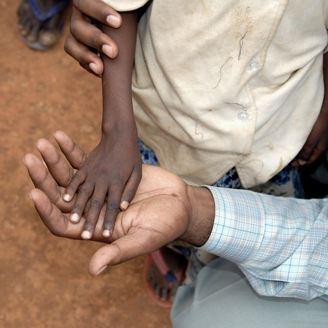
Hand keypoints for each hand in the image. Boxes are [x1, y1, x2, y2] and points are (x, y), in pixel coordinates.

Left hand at [23, 131, 213, 274]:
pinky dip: (72, 150)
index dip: (46, 211)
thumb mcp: (142, 240)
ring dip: (55, 161)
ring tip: (41, 144)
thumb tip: (92, 270)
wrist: (179, 203)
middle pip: (60, 196)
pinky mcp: (107, 175)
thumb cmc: (164, 226)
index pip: (61, 224)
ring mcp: (99, 191)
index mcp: (96, 230)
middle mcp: (92, 210)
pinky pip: (85, 162)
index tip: (33, 194)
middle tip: (29, 159)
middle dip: (44, 179)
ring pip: (70, 176)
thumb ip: (119, 251)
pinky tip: (60, 136)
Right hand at [63, 133, 141, 238]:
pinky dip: (70, 189)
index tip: (105, 235)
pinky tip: (63, 200)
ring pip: (84, 194)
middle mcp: (104, 180)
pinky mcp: (85, 167)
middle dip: (92, 221)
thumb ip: (130, 191)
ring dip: (78, 208)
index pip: (113, 206)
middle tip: (87, 237)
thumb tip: (122, 208)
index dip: (109, 221)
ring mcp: (93, 173)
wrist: (119, 135)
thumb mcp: (137, 173)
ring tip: (74, 222)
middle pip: (97, 204)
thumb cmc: (131, 156)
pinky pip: (76, 179)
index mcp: (118, 183)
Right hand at [65, 0, 121, 75]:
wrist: (127, 30)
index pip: (86, 3)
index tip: (118, 22)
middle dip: (96, 40)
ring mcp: (78, 35)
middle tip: (113, 52)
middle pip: (78, 27)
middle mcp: (79, 16)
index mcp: (87, 2)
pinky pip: (79, 60)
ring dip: (86, 57)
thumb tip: (126, 8)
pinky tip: (101, 73)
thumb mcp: (124, 7)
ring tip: (100, 69)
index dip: (100, 12)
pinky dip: (89, 67)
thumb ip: (123, 5)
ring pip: (72, 45)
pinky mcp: (81, 50)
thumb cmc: (128, 13)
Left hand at [292, 98, 327, 165]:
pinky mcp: (313, 128)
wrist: (325, 106)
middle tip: (289, 157)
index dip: (301, 163)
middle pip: (308, 153)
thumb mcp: (312, 140)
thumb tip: (301, 162)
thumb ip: (306, 151)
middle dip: (299, 156)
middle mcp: (320, 142)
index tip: (292, 164)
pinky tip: (292, 138)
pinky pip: (306, 138)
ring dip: (298, 148)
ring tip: (288, 149)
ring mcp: (317, 135)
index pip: (311, 159)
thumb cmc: (320, 122)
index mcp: (321, 147)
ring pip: (307, 145)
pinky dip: (299, 140)